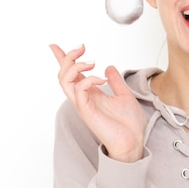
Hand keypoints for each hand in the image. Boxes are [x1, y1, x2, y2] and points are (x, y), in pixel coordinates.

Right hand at [50, 44, 146, 162]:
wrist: (134, 141)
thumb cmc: (129, 123)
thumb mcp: (124, 94)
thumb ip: (115, 81)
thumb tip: (109, 67)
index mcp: (91, 93)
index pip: (72, 74)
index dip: (62, 59)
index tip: (54, 46)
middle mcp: (84, 98)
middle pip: (63, 75)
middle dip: (68, 57)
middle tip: (81, 47)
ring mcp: (83, 105)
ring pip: (65, 81)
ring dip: (75, 66)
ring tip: (91, 61)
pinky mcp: (87, 112)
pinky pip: (79, 92)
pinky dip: (88, 80)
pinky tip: (101, 78)